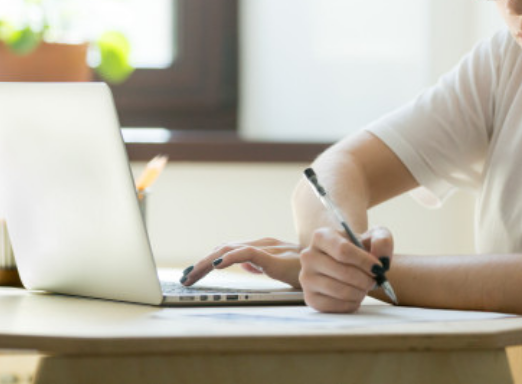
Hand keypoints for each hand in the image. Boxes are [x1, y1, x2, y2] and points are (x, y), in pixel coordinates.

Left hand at [180, 237, 301, 288]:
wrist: (337, 267)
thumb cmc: (311, 269)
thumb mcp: (281, 268)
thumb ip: (263, 264)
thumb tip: (245, 265)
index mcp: (263, 247)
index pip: (228, 250)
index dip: (207, 260)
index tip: (190, 274)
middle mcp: (264, 244)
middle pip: (225, 249)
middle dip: (201, 263)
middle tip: (183, 278)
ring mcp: (271, 249)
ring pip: (232, 250)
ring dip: (208, 262)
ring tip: (191, 274)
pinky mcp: (278, 258)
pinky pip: (250, 253)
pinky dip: (231, 257)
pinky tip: (218, 265)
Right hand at [299, 225, 393, 312]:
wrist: (349, 263)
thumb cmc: (362, 248)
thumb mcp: (375, 236)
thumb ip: (382, 241)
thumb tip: (380, 257)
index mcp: (321, 236)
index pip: (343, 251)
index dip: (364, 262)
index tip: (378, 268)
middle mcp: (308, 256)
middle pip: (342, 272)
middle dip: (365, 279)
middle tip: (375, 281)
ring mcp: (306, 278)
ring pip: (339, 290)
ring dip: (360, 292)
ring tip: (366, 287)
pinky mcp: (310, 298)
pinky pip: (333, 306)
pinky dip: (350, 304)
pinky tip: (356, 296)